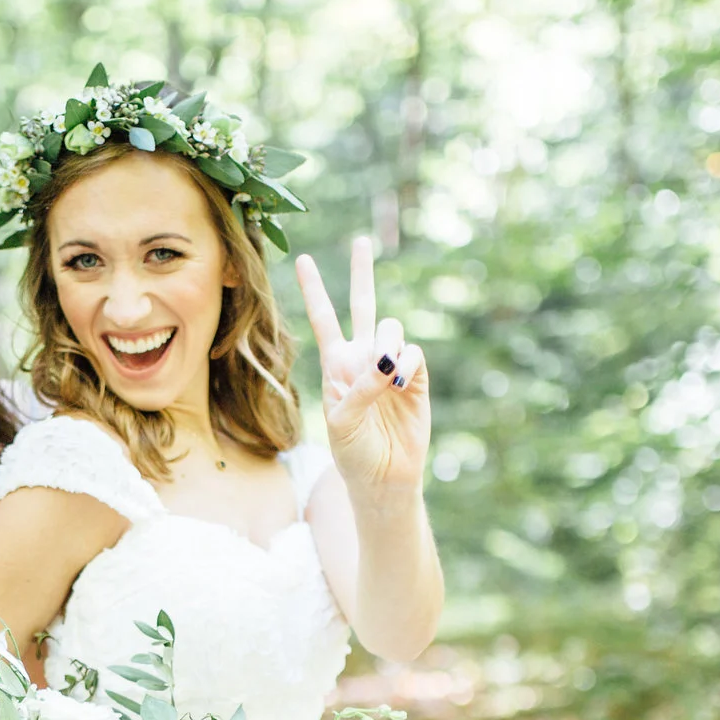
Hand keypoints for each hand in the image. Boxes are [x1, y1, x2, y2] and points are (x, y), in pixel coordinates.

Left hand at [293, 238, 430, 502]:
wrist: (383, 478)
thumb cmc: (353, 453)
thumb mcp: (343, 421)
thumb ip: (360, 387)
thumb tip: (389, 360)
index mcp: (335, 366)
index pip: (324, 320)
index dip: (314, 290)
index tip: (303, 259)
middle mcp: (363, 359)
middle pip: (363, 306)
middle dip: (361, 273)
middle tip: (361, 241)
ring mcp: (391, 366)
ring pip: (391, 328)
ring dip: (387, 344)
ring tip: (387, 376)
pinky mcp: (417, 378)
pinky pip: (414, 353)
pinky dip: (407, 363)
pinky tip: (401, 382)